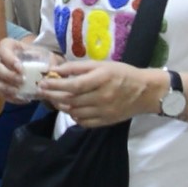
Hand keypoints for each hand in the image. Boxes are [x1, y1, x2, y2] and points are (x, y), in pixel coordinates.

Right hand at [0, 38, 54, 101]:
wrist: (39, 68)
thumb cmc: (40, 58)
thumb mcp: (47, 56)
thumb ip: (49, 61)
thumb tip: (49, 71)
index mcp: (8, 46)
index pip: (3, 50)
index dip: (9, 59)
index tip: (21, 68)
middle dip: (8, 75)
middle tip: (22, 81)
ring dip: (5, 88)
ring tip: (19, 92)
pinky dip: (11, 97)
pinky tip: (24, 99)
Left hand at [41, 60, 161, 126]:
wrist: (145, 92)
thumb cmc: (122, 73)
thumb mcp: (101, 64)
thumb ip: (78, 67)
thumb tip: (56, 70)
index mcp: (102, 79)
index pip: (73, 85)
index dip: (55, 85)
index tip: (43, 82)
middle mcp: (103, 96)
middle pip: (71, 99)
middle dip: (53, 95)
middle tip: (43, 91)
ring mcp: (104, 111)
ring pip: (75, 111)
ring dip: (61, 105)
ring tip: (54, 98)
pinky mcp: (106, 121)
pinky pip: (84, 122)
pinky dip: (73, 116)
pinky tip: (70, 108)